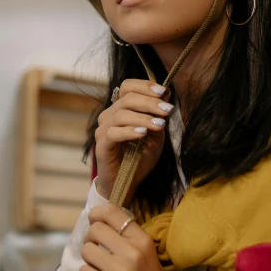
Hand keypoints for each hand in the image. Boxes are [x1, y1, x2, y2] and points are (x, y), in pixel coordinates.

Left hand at [79, 203, 169, 270]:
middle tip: (95, 249)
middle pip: (95, 229)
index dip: (97, 214)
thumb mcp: (146, 253)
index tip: (94, 221)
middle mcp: (132, 252)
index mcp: (142, 240)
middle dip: (90, 238)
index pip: (113, 212)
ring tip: (97, 266)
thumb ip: (127, 236)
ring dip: (88, 258)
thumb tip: (98, 220)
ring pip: (86, 250)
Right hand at [95, 80, 172, 204]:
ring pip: (121, 114)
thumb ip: (158, 117)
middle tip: (168, 109)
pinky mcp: (102, 145)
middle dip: (150, 102)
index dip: (144, 86)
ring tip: (160, 124)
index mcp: (120, 109)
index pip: (128, 87)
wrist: (126, 184)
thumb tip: (166, 96)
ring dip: (144, 117)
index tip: (163, 92)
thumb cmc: (139, 158)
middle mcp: (109, 116)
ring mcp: (103, 130)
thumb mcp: (156, 136)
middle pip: (127, 98)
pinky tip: (143, 133)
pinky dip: (130, 131)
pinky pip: (114, 133)